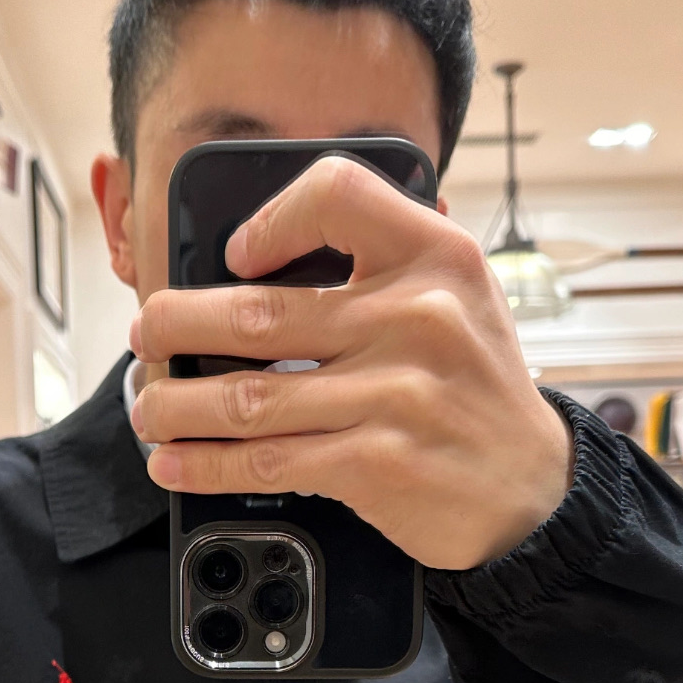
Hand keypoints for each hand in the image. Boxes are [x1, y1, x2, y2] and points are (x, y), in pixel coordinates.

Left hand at [129, 156, 572, 571]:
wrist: (534, 489)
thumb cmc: (474, 389)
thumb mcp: (457, 298)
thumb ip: (381, 266)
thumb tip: (257, 264)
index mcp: (436, 256)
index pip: (337, 193)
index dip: (270, 217)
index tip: (236, 255)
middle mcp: (417, 317)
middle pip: (258, 311)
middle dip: (177, 326)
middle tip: (148, 334)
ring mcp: (395, 394)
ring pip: (247, 397)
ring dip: (175, 405)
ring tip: (148, 407)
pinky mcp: (376, 462)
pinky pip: (267, 460)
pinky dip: (207, 464)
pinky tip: (177, 462)